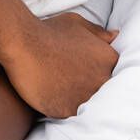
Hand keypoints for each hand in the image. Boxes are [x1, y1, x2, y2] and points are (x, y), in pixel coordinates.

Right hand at [3, 12, 118, 118]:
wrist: (24, 44)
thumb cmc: (50, 31)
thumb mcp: (78, 23)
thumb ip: (99, 33)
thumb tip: (115, 35)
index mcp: (109, 59)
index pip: (115, 75)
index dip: (99, 75)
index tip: (85, 74)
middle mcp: (102, 80)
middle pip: (104, 92)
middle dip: (91, 89)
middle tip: (72, 83)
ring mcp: (86, 97)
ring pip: (89, 106)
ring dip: (79, 102)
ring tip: (63, 92)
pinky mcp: (68, 111)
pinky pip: (71, 116)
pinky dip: (64, 110)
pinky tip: (54, 99)